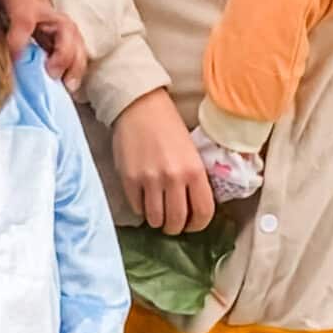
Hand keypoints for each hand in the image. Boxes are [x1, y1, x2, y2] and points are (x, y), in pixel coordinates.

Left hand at [0, 0, 86, 93]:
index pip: (25, 20)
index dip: (19, 41)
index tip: (12, 61)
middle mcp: (43, 10)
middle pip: (64, 28)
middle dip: (63, 53)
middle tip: (52, 73)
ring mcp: (54, 20)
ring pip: (74, 37)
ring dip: (75, 62)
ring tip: (69, 85)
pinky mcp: (58, 30)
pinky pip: (75, 45)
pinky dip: (76, 64)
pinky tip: (71, 82)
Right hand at [112, 88, 214, 234]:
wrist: (140, 106)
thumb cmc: (169, 127)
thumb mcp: (191, 152)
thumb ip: (194, 179)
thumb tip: (193, 207)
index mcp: (195, 170)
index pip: (203, 213)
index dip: (198, 225)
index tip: (192, 224)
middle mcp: (174, 178)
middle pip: (176, 221)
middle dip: (175, 227)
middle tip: (172, 222)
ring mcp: (150, 180)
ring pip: (155, 220)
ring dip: (157, 220)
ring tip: (156, 211)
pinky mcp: (129, 179)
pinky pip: (137, 208)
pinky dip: (141, 208)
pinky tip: (143, 198)